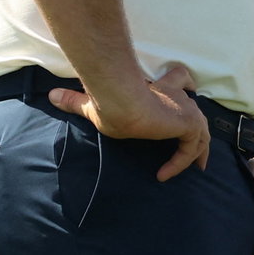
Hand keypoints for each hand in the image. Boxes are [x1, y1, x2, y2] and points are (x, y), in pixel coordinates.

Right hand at [49, 63, 210, 180]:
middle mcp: (177, 95)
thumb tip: (52, 96)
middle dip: (199, 130)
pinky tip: (164, 174)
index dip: (184, 86)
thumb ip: (76, 101)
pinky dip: (181, 163)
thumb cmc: (110, 101)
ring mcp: (186, 109)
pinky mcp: (189, 124)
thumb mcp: (94, 106)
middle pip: (197, 110)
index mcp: (160, 87)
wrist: (121, 99)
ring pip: (201, 131)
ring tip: (194, 168)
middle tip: (199, 149)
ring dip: (198, 151)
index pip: (180, 80)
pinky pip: (190, 148)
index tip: (186, 93)